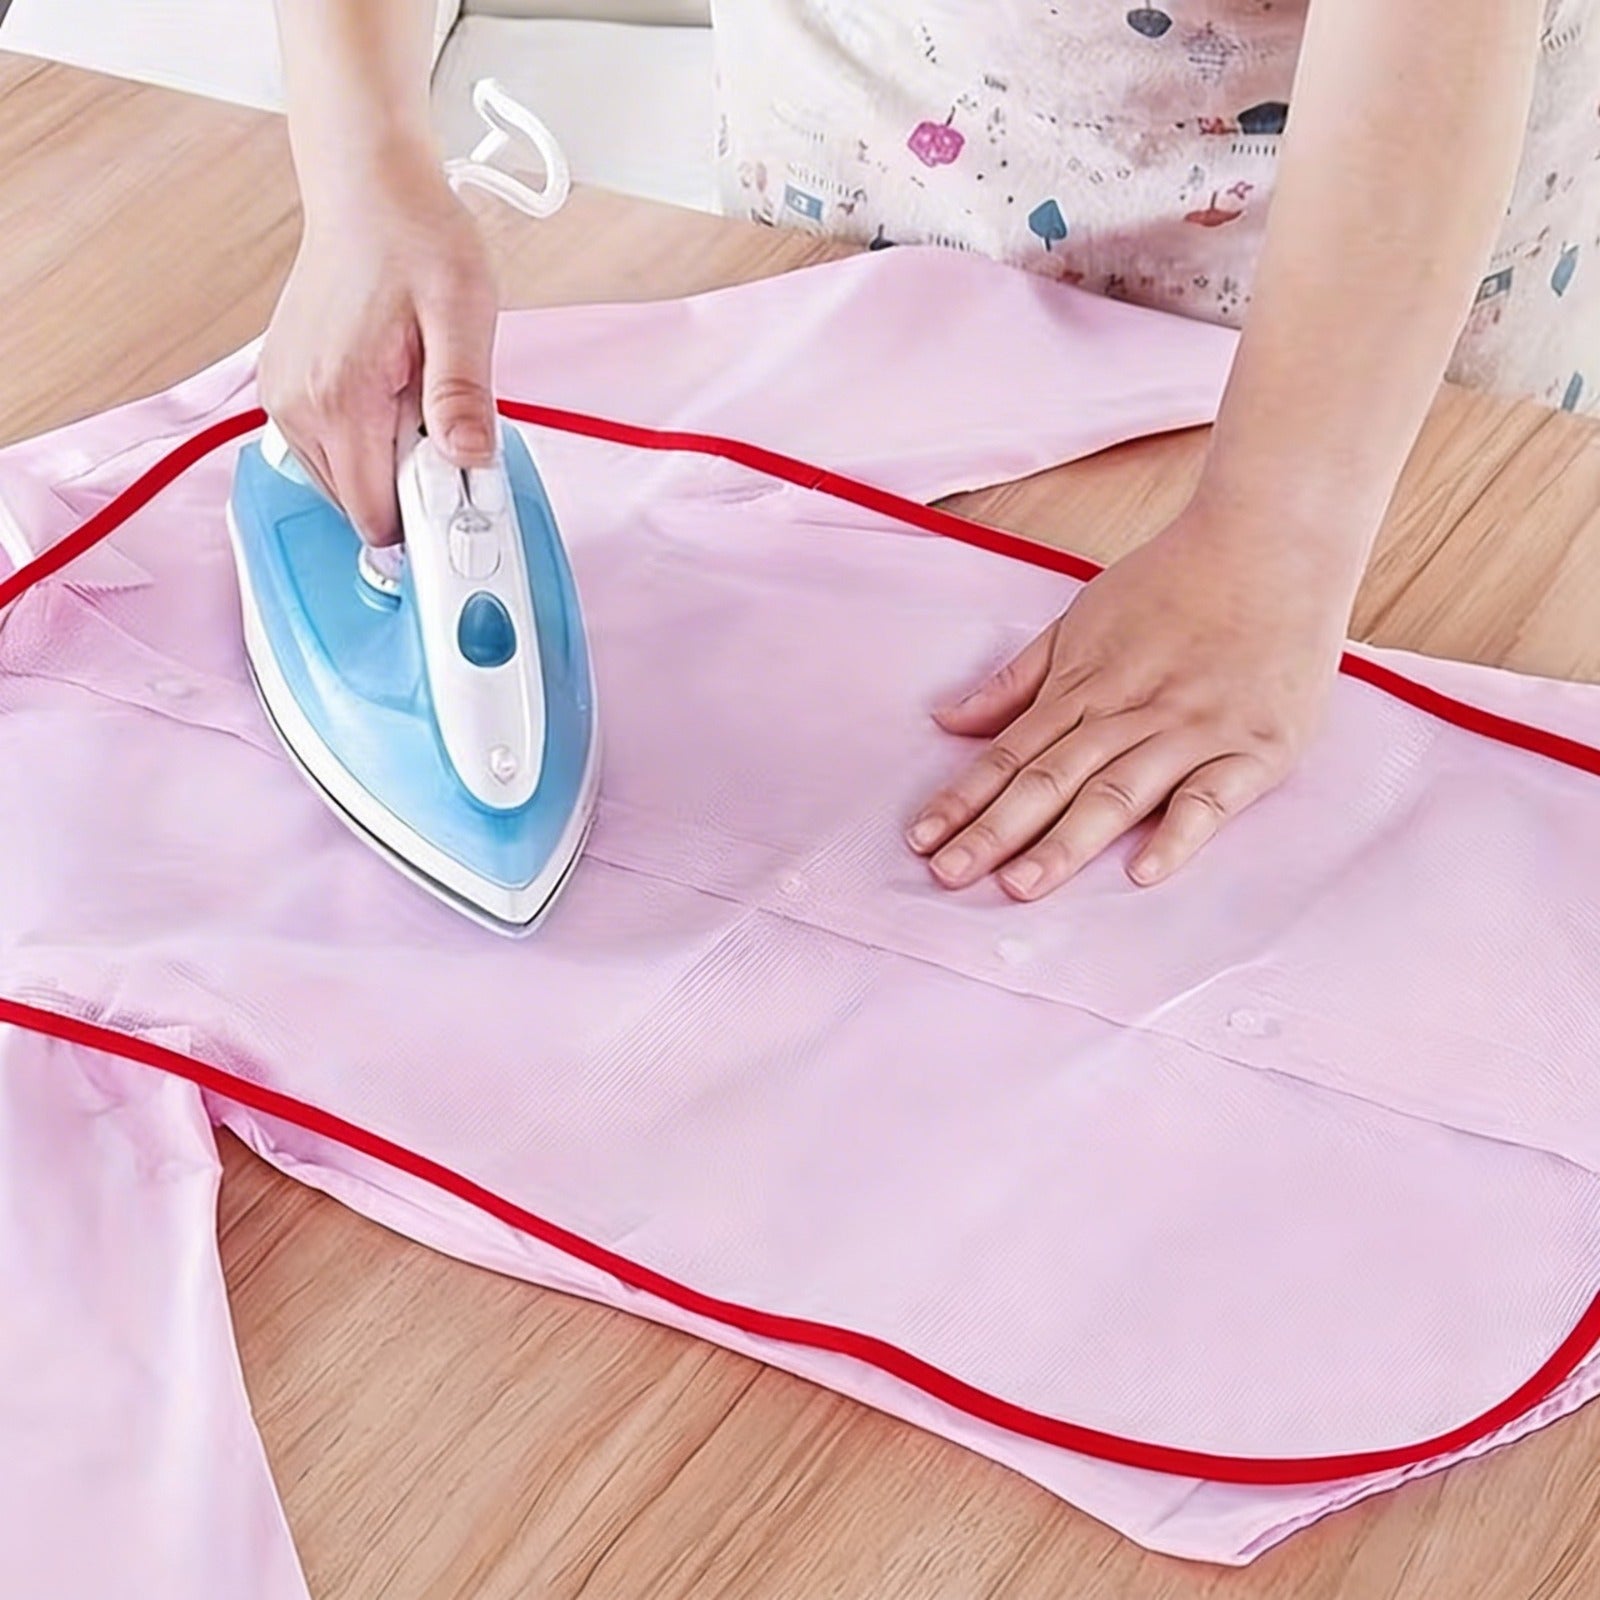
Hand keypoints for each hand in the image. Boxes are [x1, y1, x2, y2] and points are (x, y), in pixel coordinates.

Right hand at [259, 152, 499, 544]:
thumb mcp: (463, 312)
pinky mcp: (283, 390)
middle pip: (361, 509)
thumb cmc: (415, 238)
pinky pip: (330, 453)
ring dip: (388, 463)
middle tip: (443, 425)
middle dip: (411, 488)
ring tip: (414, 396)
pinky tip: (390, 392)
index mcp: (339, 399)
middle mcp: (297, 407)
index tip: (461, 483)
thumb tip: (470, 459)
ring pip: (345, 486)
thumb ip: (463, 393)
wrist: (367, 189)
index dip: (429, 516)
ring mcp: (283, 400)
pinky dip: (366, 442)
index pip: (378, 518)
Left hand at [906, 500, 1355, 897]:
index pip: (1010, 754)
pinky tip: (1142, 872)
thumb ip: (1017, 680)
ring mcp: (1191, 730)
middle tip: (948, 876)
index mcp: (1084, 686)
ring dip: (1066, 842)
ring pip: (1116, 793)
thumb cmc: (1175, 581)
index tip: (920, 840)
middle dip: (995, 831)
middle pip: (1051, 780)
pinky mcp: (1253, 748)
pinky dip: (1178, 834)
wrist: (1274, 539)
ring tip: (1020, 886)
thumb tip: (947, 720)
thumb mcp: (1081, 619)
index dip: (962, 799)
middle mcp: (1128, 712)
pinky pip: (1210, 797)